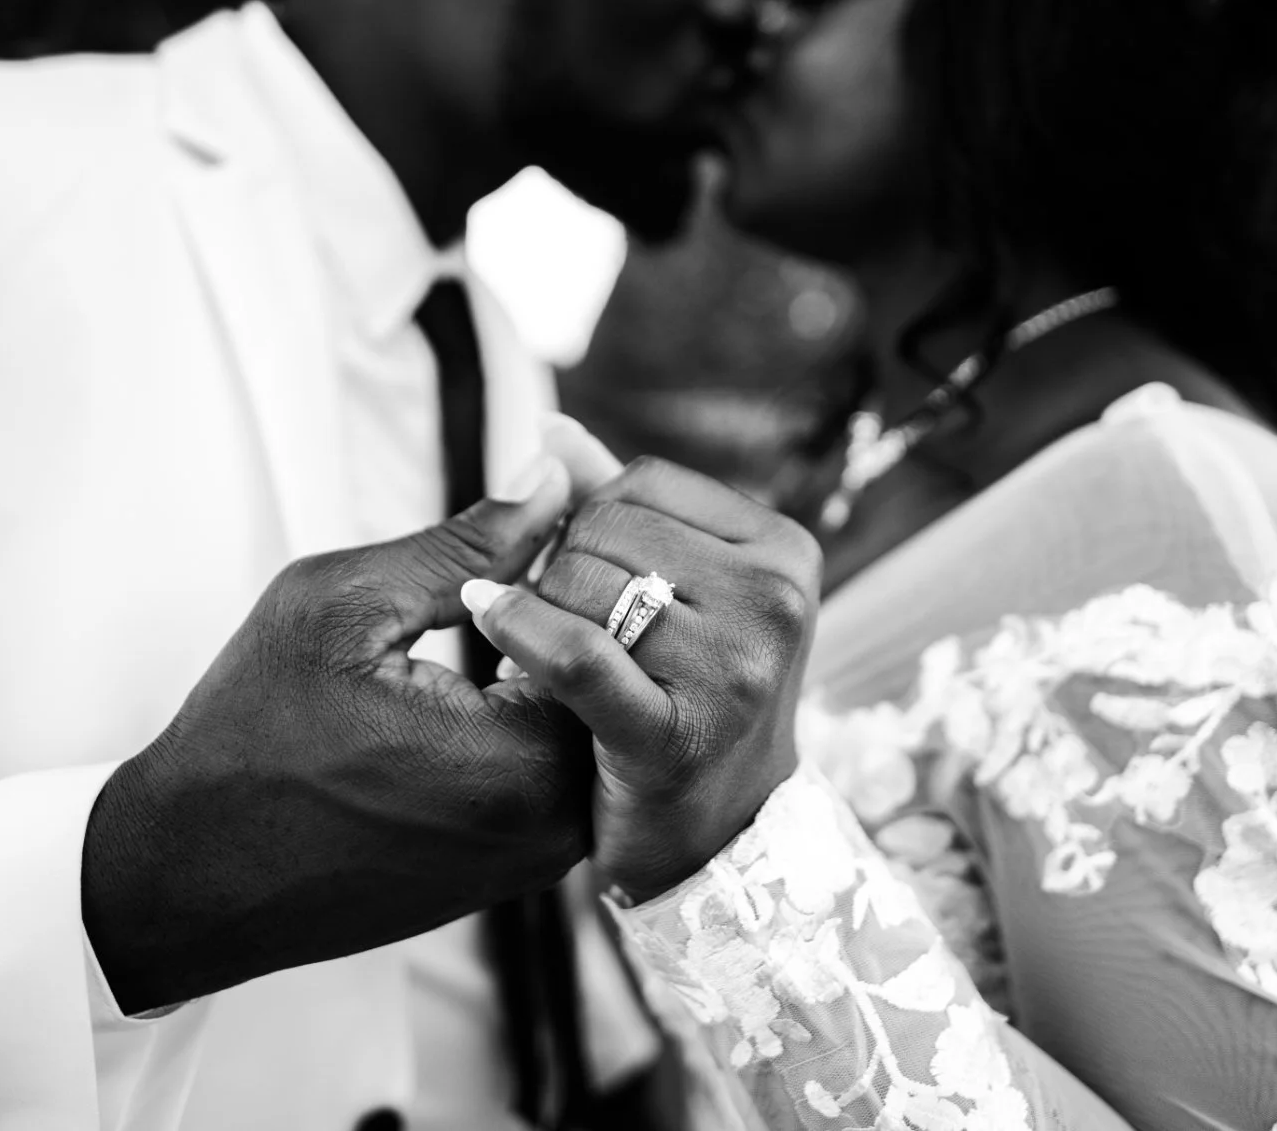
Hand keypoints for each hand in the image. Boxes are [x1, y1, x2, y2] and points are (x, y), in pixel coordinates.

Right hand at [82, 458, 592, 1015]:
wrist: (190, 873)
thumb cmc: (252, 732)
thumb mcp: (347, 603)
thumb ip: (467, 543)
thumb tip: (554, 473)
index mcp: (522, 763)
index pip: (612, 628)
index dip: (586, 551)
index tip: (558, 498)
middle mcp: (552, 826)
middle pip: (612, 681)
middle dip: (580, 600)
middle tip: (541, 533)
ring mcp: (536, 859)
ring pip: (588, 723)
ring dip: (559, 655)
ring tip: (507, 591)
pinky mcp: (512, 872)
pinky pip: (555, 769)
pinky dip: (534, 707)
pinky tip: (489, 660)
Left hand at [463, 437, 821, 903]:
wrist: (720, 845)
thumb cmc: (687, 698)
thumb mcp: (681, 591)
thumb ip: (620, 507)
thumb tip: (550, 432)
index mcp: (783, 550)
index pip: (638, 483)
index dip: (586, 521)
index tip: (586, 577)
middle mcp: (774, 600)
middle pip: (606, 528)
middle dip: (561, 569)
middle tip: (565, 626)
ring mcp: (735, 670)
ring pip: (581, 585)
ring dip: (539, 613)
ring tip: (549, 659)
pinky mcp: (677, 736)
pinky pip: (573, 654)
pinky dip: (520, 633)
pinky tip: (493, 633)